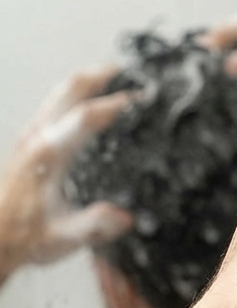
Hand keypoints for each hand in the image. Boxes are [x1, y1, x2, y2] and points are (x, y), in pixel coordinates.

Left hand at [0, 67, 133, 282]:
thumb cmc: (25, 235)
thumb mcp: (63, 237)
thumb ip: (93, 225)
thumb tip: (124, 217)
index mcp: (49, 156)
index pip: (86, 117)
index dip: (116, 105)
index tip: (141, 100)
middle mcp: (37, 139)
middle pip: (69, 91)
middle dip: (101, 76)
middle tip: (130, 71)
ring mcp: (31, 138)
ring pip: (59, 93)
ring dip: (87, 81)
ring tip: (115, 78)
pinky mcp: (30, 143)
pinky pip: (55, 105)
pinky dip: (76, 95)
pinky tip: (90, 103)